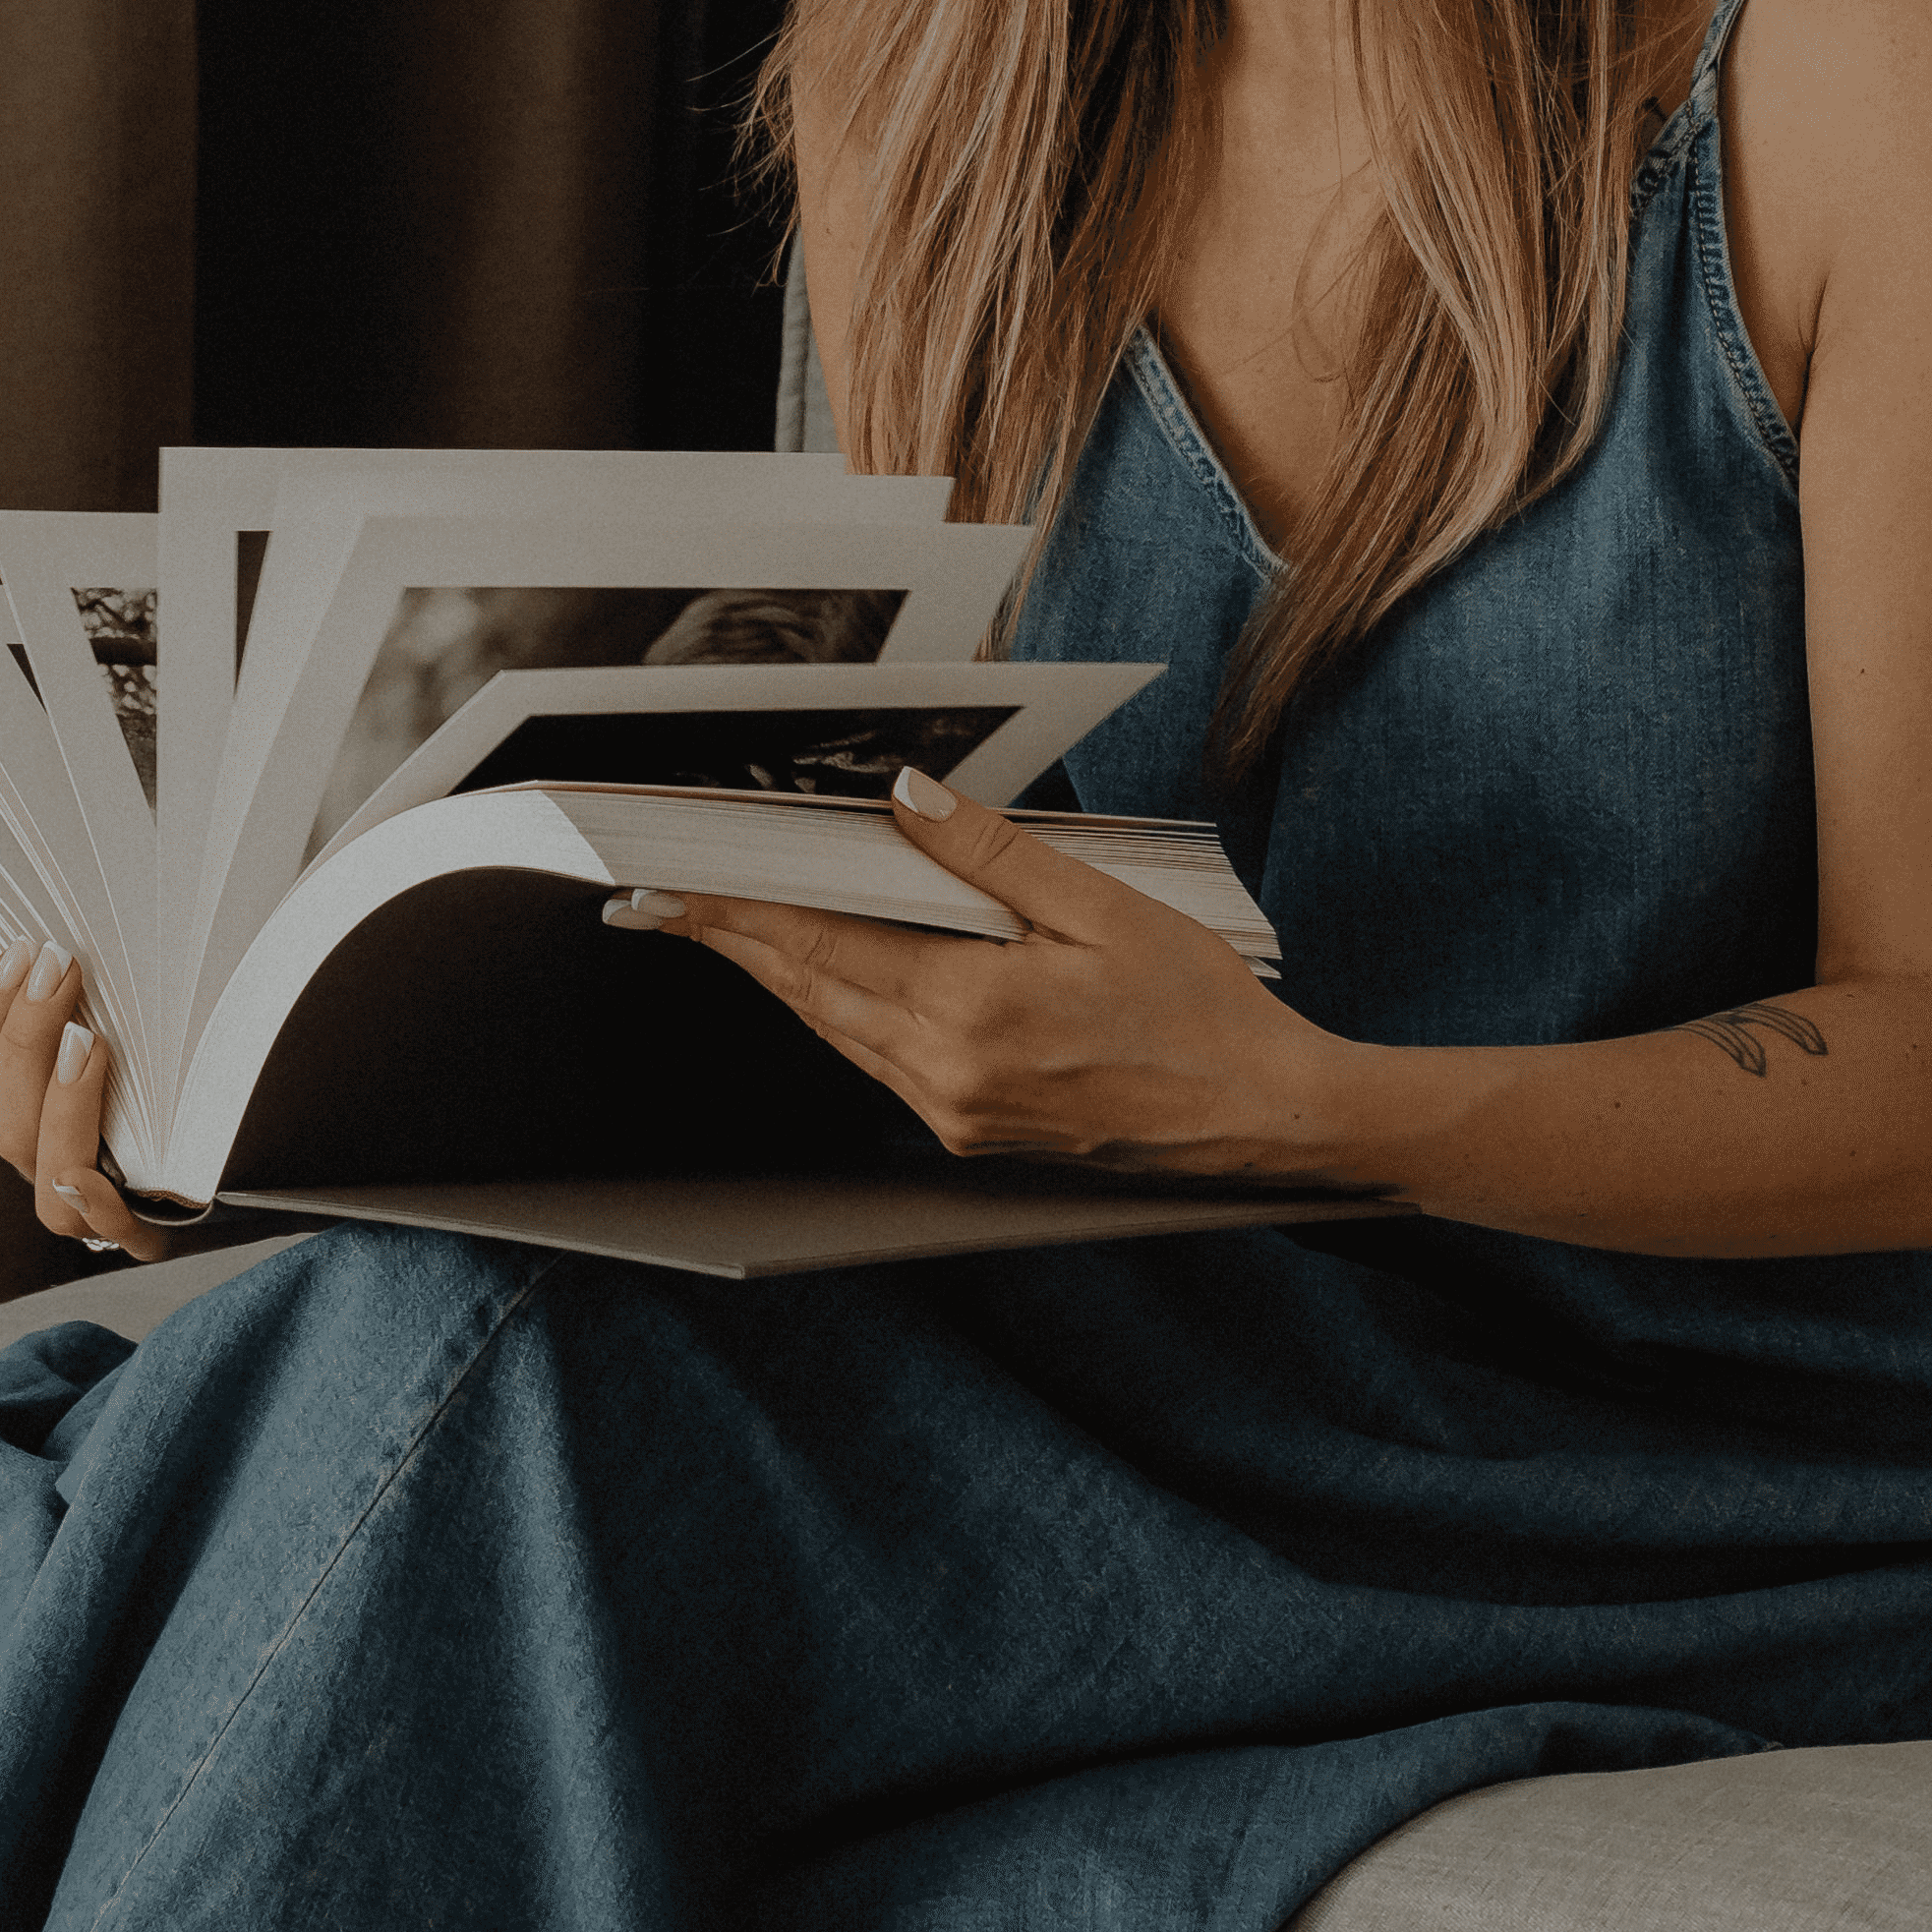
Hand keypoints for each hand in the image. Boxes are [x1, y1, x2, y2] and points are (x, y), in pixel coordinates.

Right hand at [0, 949, 177, 1262]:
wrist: (229, 1157)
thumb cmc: (155, 1073)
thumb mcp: (106, 1026)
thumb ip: (56, 999)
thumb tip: (11, 944)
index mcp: (23, 1124)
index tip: (17, 955)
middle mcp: (47, 1170)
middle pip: (5, 1129)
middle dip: (24, 1040)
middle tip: (60, 970)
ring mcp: (91, 1209)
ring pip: (46, 1183)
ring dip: (59, 1106)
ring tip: (89, 1039)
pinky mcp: (145, 1231)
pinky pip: (112, 1235)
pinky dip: (96, 1206)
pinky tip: (92, 1174)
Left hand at [626, 770, 1372, 1184]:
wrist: (1262, 1117)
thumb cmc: (1201, 1010)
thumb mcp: (1104, 906)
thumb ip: (995, 853)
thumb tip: (910, 799)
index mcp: (972, 1012)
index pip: (822, 945)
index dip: (740, 910)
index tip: (677, 883)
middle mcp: (947, 1076)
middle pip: (811, 993)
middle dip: (737, 941)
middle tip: (669, 898)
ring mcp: (955, 1114)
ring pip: (838, 1032)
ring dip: (782, 977)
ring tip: (730, 927)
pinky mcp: (972, 1132)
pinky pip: (879, 1062)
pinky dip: (841, 1012)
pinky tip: (827, 978)